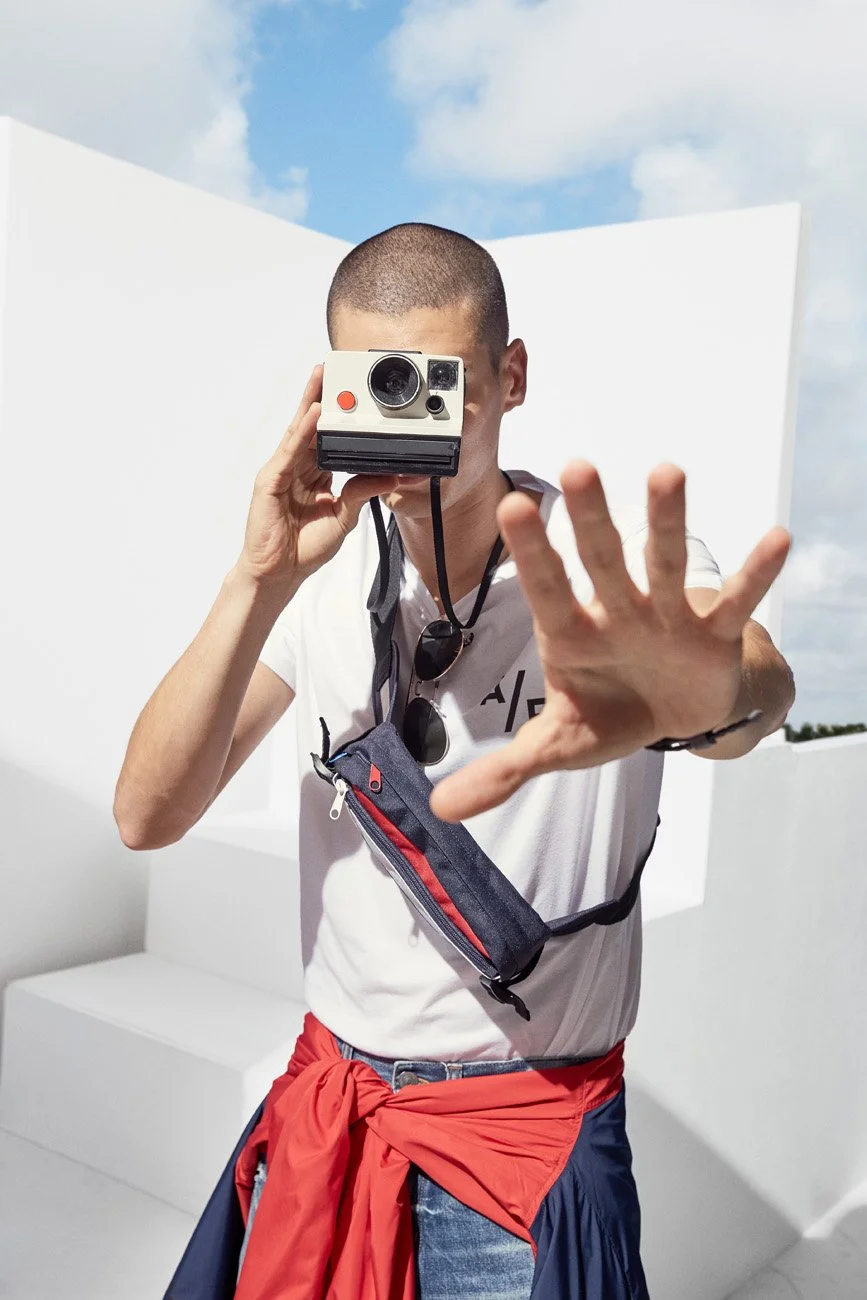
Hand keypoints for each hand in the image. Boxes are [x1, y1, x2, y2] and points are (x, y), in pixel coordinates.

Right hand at [237, 364, 400, 591]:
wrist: (279, 573)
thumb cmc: (304, 547)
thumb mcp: (343, 516)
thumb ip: (362, 492)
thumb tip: (391, 475)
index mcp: (314, 473)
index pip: (329, 437)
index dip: (340, 416)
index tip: (354, 393)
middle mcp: (296, 467)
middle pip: (311, 425)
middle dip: (322, 396)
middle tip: (335, 367)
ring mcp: (281, 471)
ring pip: (299, 431)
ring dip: (311, 402)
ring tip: (323, 376)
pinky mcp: (271, 481)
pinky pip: (290, 451)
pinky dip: (303, 432)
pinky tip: (315, 413)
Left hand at [429, 461, 791, 822]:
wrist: (674, 715)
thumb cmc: (608, 713)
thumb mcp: (557, 745)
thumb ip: (504, 770)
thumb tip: (441, 809)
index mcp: (571, 634)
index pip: (547, 590)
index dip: (532, 554)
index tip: (513, 506)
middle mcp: (615, 612)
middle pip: (600, 561)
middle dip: (590, 520)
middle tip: (577, 467)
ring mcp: (665, 617)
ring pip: (664, 565)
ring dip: (666, 522)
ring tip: (666, 472)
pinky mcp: (712, 634)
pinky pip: (735, 603)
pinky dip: (755, 576)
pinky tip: (777, 539)